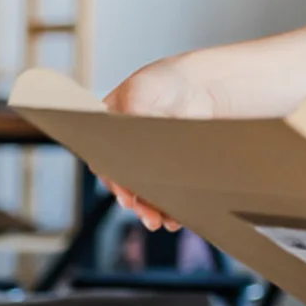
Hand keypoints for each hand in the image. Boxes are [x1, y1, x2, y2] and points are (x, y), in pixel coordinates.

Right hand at [99, 58, 211, 231]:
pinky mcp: (170, 169)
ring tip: (164, 221)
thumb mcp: (140, 91)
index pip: (107, 165)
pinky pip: (166, 192)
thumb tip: (128, 133)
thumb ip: (130, 111)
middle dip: (137, 204)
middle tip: (149, 216)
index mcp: (107, 134)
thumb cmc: (162, 83)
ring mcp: (148, 162)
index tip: (128, 197)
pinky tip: (178, 216)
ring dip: (153, 210)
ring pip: (146, 193)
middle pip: (126, 185)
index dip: (117, 183)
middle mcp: (124, 153)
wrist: (199, 86)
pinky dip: (171, 205)